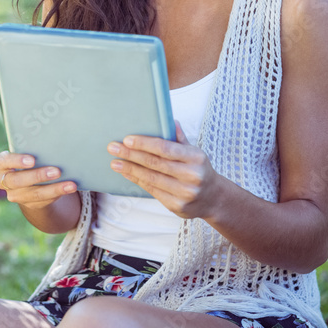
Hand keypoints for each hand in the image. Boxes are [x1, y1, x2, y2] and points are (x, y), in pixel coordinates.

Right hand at [0, 150, 77, 209]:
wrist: (29, 179)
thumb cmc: (30, 156)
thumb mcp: (28, 151)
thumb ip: (34, 148)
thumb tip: (57, 141)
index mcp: (2, 163)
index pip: (4, 161)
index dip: (17, 161)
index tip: (33, 160)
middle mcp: (4, 181)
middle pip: (17, 181)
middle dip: (38, 176)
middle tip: (57, 171)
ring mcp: (15, 195)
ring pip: (34, 194)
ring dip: (54, 188)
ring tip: (70, 184)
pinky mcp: (29, 204)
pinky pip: (43, 200)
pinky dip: (57, 193)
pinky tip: (69, 188)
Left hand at [107, 122, 225, 220]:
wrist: (213, 198)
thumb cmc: (199, 169)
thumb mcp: (195, 152)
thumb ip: (180, 139)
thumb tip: (171, 120)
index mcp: (196, 158)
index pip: (165, 148)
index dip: (144, 144)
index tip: (127, 139)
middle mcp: (192, 176)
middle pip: (155, 163)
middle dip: (131, 155)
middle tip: (113, 148)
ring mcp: (185, 193)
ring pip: (151, 178)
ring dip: (130, 169)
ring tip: (115, 162)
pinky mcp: (177, 206)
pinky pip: (152, 191)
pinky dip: (137, 180)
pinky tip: (127, 173)